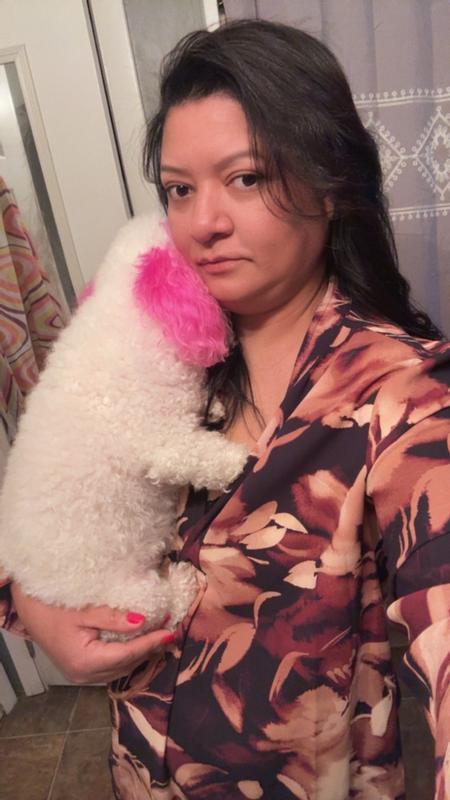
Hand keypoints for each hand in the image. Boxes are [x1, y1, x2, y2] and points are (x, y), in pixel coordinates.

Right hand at [11, 582, 173, 682]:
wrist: (26, 609)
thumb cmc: (51, 606)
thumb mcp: (83, 609)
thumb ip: (113, 618)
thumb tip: (142, 621)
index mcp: (84, 662)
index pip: (127, 655)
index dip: (150, 643)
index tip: (170, 631)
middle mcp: (84, 675)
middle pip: (125, 665)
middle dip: (148, 649)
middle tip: (170, 633)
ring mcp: (81, 675)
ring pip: (119, 668)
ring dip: (139, 654)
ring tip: (159, 638)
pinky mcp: (80, 669)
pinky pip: (110, 666)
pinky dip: (126, 656)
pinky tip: (137, 643)